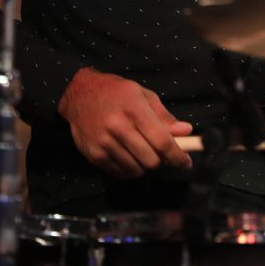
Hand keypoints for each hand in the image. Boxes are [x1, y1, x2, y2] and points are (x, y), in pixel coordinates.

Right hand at [57, 68, 192, 178]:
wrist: (78, 94)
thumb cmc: (116, 92)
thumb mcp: (142, 95)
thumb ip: (164, 116)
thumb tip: (185, 132)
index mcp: (134, 109)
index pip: (162, 142)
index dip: (177, 156)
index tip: (185, 163)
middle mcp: (118, 127)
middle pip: (151, 160)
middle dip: (161, 162)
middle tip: (161, 155)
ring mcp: (104, 143)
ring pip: (136, 170)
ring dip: (145, 166)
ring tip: (144, 153)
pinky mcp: (94, 155)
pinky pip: (120, 173)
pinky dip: (130, 169)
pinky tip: (130, 157)